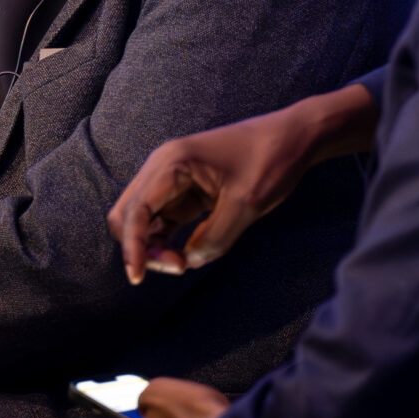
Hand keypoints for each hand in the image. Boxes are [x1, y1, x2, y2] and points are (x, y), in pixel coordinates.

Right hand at [108, 85, 377, 283]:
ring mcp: (171, 180)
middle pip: (127, 214)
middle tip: (177, 266)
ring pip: (141, 220)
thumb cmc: (270, 162)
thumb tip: (189, 261)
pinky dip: (165, 241)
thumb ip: (215, 238)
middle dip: (140, 246)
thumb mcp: (246, 204)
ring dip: (152, 246)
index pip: (135, 210)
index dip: (132, 247)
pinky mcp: (184, 192)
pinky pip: (161, 221)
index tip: (138, 278)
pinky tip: (187, 254)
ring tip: (184, 262)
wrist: (291, 138)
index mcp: (171, 163)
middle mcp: (162, 169)